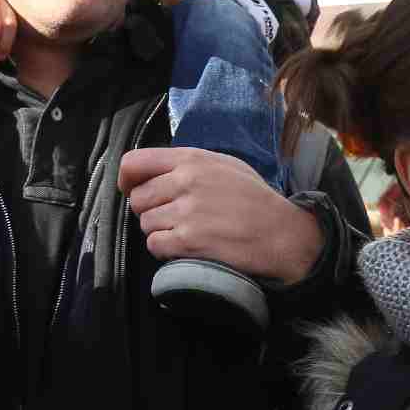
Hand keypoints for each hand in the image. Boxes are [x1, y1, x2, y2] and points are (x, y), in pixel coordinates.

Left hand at [118, 147, 321, 284]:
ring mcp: (187, 211)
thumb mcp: (226, 165)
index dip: (126, 180)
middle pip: (137, 199)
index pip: (134, 163)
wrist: (283, 234)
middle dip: (150, 211)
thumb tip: (156, 173)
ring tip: (187, 233)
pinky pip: (155, 246)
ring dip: (161, 232)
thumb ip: (190, 164)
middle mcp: (186, 181)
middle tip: (173, 219)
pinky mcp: (189, 240)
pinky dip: (166, 250)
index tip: (132, 191)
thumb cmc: (257, 201)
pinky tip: (187, 247)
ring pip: (145, 224)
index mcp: (192, 159)